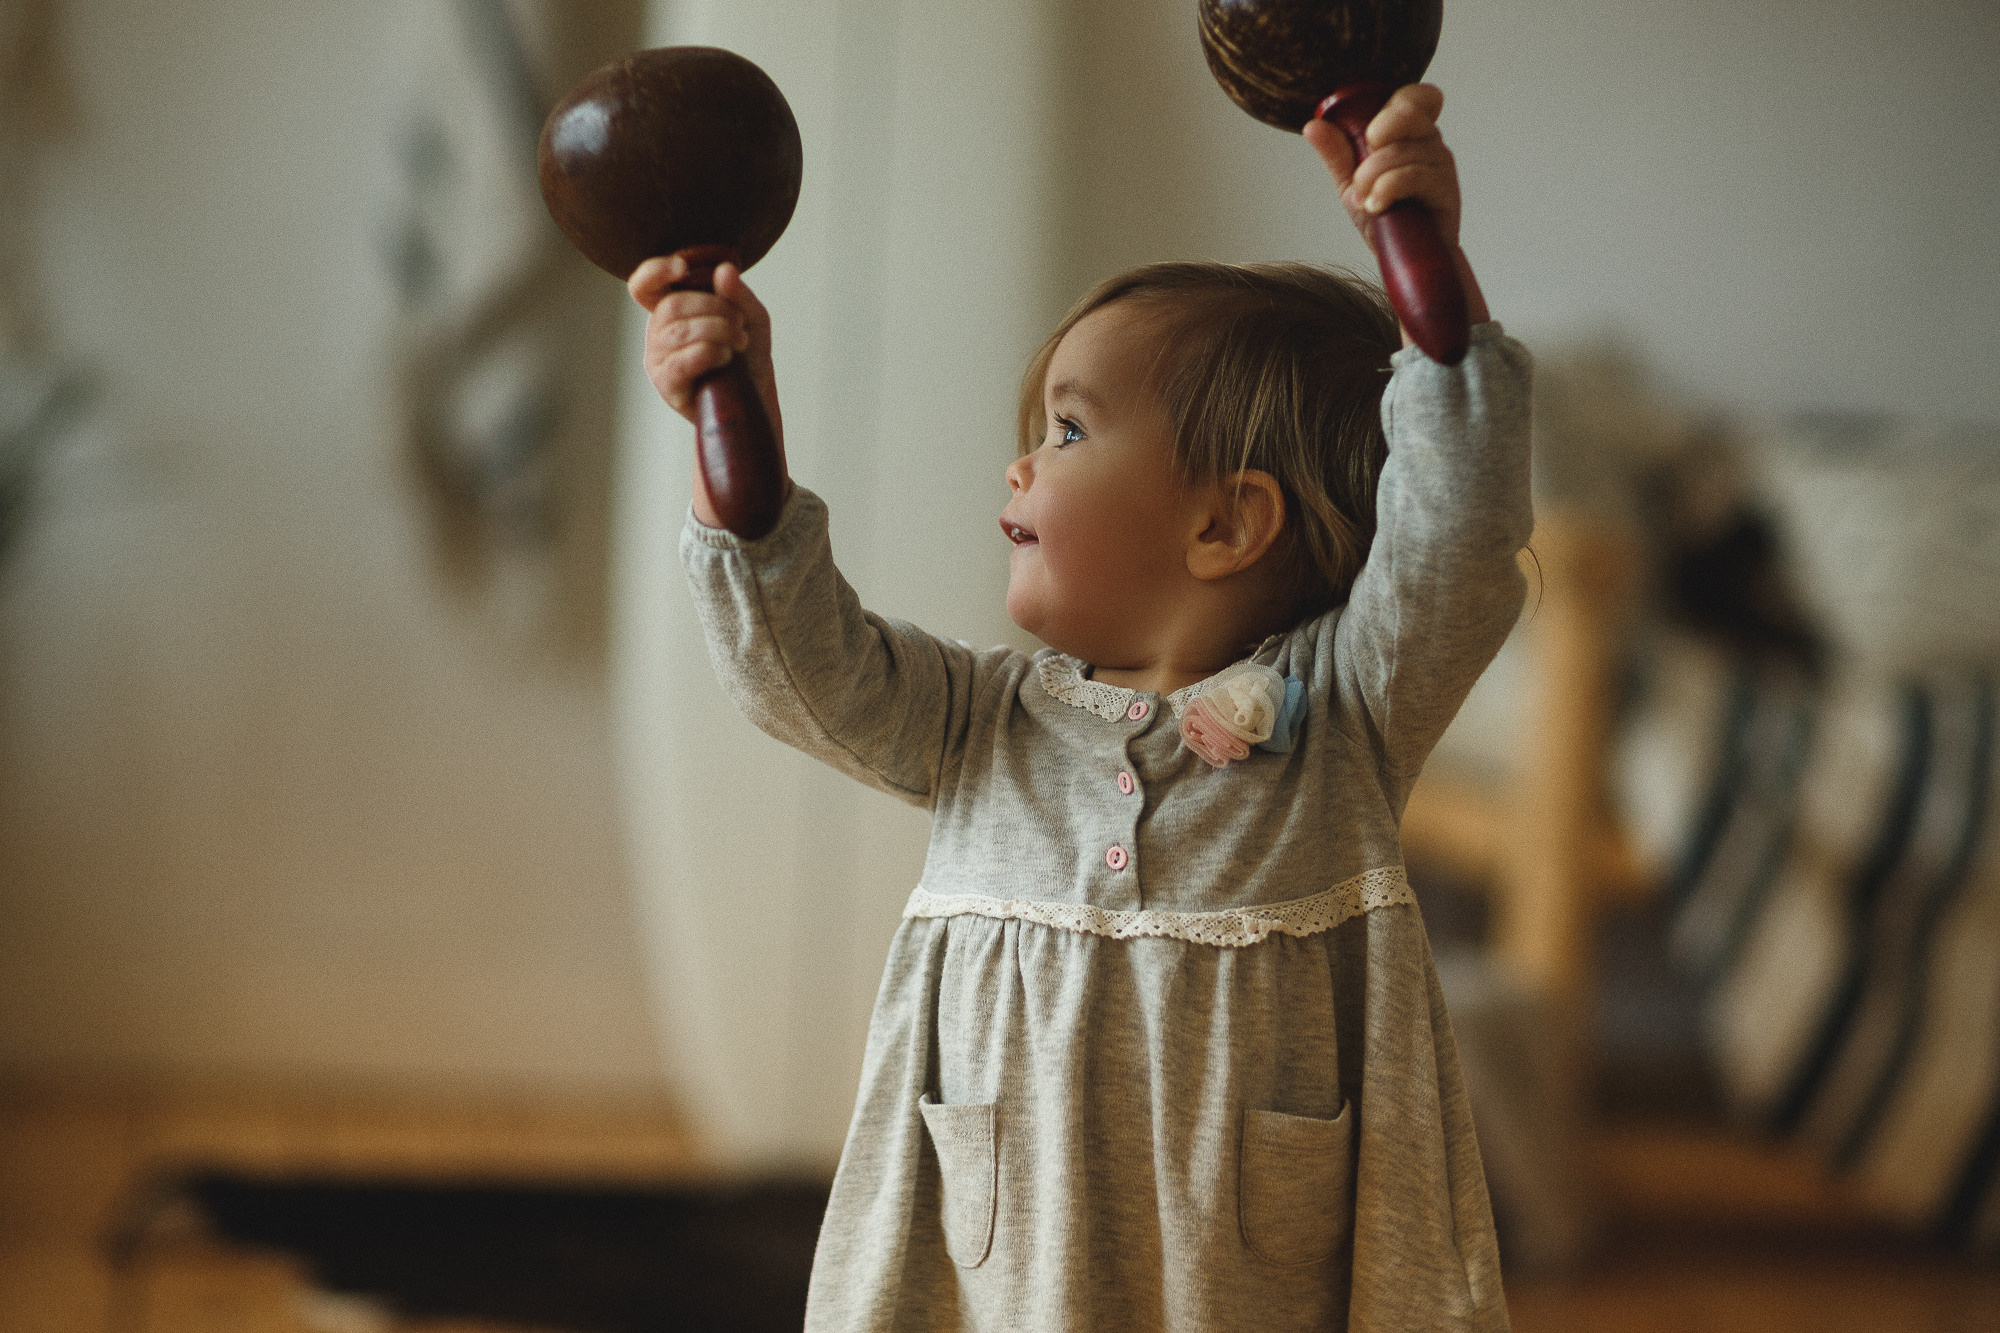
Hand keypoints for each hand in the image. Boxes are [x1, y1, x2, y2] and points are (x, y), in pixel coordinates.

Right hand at [628, 253, 783, 449]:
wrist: (756, 395)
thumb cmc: (748, 354)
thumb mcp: (752, 317)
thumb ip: (738, 293)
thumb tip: (724, 270)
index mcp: (671, 310)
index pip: (644, 286)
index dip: (655, 271)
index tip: (682, 268)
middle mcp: (658, 332)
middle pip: (672, 305)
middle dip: (713, 309)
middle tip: (738, 323)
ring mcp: (658, 359)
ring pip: (679, 332)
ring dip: (717, 331)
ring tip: (739, 341)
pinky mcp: (667, 384)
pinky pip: (682, 361)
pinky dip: (710, 353)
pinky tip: (726, 358)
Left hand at [1302, 82, 1487, 331]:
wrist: (1405, 261)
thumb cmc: (1385, 218)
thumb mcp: (1351, 184)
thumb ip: (1336, 154)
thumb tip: (1312, 126)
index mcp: (1411, 134)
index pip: (1418, 97)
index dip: (1399, 103)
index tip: (1371, 132)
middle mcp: (1430, 143)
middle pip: (1410, 113)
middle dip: (1376, 138)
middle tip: (1361, 171)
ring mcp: (1441, 165)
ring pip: (1403, 150)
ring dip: (1372, 177)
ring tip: (1365, 200)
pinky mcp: (1446, 191)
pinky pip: (1414, 176)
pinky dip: (1387, 190)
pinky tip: (1377, 207)